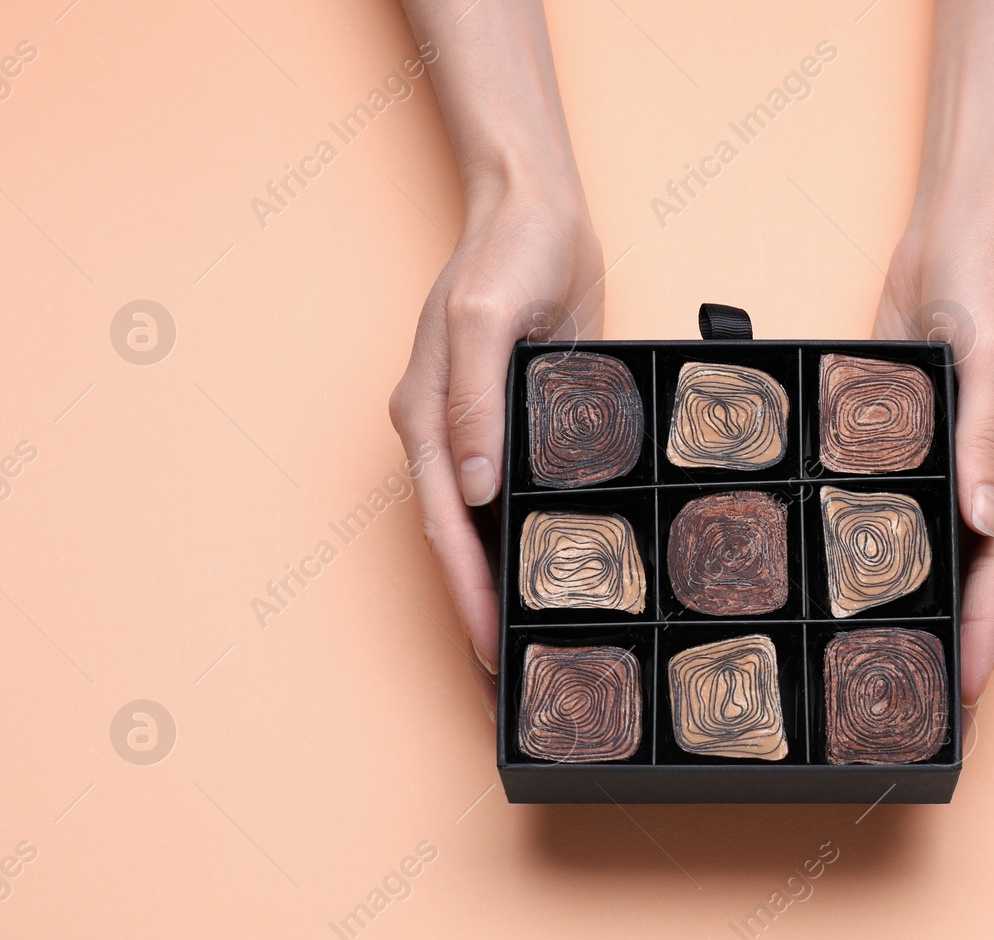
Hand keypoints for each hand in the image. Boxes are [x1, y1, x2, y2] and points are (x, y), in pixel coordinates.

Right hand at [389, 189, 603, 672]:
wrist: (540, 208)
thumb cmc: (507, 251)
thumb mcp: (486, 316)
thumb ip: (475, 400)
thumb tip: (473, 488)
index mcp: (427, 421)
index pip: (445, 528)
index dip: (466, 594)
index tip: (487, 651)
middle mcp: (451, 438)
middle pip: (461, 543)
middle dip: (483, 611)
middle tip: (515, 677)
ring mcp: (487, 435)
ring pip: (492, 529)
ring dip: (509, 586)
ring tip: (540, 644)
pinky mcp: (527, 425)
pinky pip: (530, 497)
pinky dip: (539, 541)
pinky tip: (566, 573)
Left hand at [874, 212, 993, 705]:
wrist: (957, 231)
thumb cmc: (990, 284)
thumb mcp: (992, 357)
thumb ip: (982, 437)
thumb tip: (985, 519)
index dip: (984, 631)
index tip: (966, 689)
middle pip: (979, 573)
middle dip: (958, 638)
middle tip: (924, 702)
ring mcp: (958, 461)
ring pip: (943, 549)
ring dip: (925, 602)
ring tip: (892, 658)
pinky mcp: (921, 441)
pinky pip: (907, 507)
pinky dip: (893, 548)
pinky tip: (863, 579)